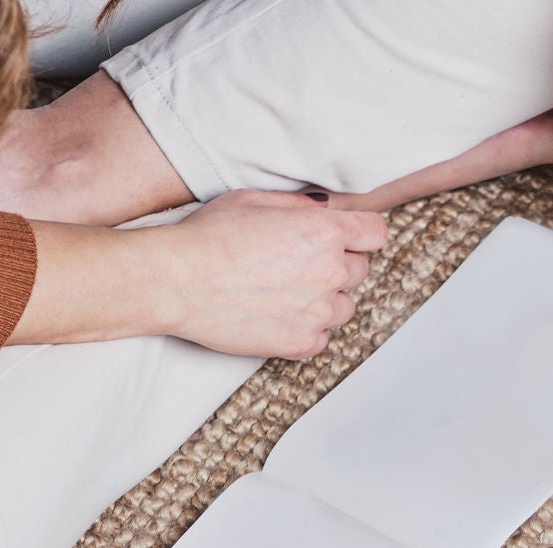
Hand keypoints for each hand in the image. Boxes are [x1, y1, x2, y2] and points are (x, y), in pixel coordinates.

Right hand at [159, 190, 387, 358]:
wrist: (177, 281)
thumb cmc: (208, 237)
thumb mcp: (253, 200)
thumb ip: (298, 206)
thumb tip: (323, 209)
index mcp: (324, 231)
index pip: (375, 233)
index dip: (360, 234)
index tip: (347, 238)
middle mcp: (330, 271)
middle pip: (360, 270)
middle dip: (337, 264)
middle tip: (298, 264)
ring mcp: (318, 311)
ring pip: (344, 307)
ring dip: (324, 300)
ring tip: (285, 292)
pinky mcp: (302, 343)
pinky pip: (323, 337)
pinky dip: (307, 329)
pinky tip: (278, 316)